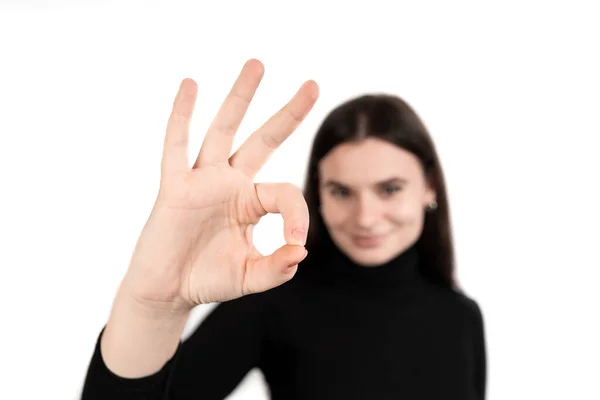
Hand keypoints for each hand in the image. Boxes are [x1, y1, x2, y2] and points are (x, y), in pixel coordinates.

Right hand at [122, 59, 318, 311]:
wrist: (168, 292)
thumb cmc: (208, 280)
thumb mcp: (250, 277)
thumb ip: (277, 268)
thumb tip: (301, 252)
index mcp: (253, 202)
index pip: (287, 193)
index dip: (298, 216)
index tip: (295, 244)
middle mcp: (231, 183)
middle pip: (264, 139)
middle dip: (289, 114)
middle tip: (314, 84)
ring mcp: (203, 181)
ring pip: (224, 130)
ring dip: (241, 98)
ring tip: (258, 65)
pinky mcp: (175, 186)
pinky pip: (177, 146)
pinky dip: (181, 116)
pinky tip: (190, 85)